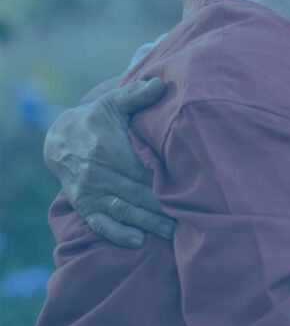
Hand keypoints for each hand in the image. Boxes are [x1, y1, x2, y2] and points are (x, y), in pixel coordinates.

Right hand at [43, 78, 173, 247]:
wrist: (61, 138)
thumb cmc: (98, 118)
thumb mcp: (115, 101)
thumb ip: (137, 94)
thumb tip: (159, 84)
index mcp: (109, 148)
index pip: (142, 168)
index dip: (164, 179)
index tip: (189, 187)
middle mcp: (99, 173)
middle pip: (137, 192)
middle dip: (163, 206)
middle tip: (191, 217)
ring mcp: (90, 191)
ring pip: (123, 210)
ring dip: (148, 222)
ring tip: (173, 232)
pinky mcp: (85, 204)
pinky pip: (100, 223)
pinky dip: (117, 233)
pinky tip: (137, 241)